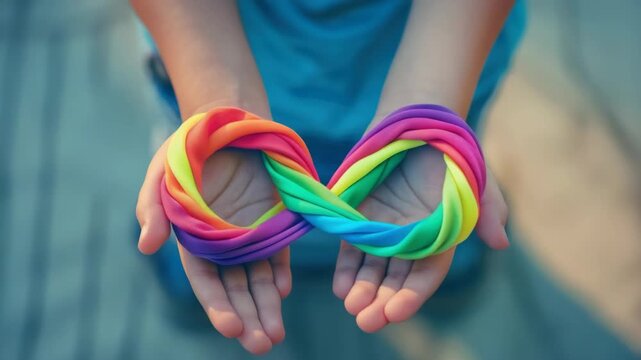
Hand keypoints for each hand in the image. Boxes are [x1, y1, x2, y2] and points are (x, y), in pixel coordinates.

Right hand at [136, 139, 289, 354]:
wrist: (226, 122)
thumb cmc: (187, 149)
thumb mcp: (161, 174)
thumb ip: (152, 209)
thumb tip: (145, 247)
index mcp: (194, 239)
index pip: (205, 280)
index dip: (217, 304)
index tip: (230, 327)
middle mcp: (223, 243)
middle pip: (236, 287)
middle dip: (247, 317)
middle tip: (261, 343)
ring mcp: (251, 232)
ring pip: (259, 277)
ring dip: (267, 306)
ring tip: (275, 333)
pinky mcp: (274, 220)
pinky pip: (278, 250)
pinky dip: (281, 271)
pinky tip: (283, 290)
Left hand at [332, 146, 508, 332]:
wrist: (415, 123)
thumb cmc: (451, 152)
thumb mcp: (475, 177)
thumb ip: (487, 209)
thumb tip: (500, 244)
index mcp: (439, 236)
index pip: (427, 272)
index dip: (413, 294)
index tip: (396, 311)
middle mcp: (410, 238)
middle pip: (396, 277)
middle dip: (382, 300)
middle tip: (367, 320)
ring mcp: (383, 229)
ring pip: (372, 267)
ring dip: (362, 289)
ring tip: (351, 306)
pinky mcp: (360, 216)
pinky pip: (351, 246)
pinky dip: (346, 267)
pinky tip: (340, 286)